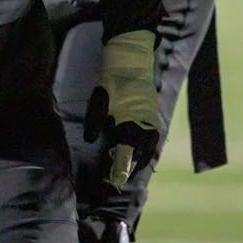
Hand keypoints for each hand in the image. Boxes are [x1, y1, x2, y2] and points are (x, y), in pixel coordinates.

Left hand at [84, 29, 160, 187]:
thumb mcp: (99, 99)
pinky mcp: (153, 116)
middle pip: (139, 157)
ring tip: (126, 172)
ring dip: (138, 162)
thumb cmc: (113, 78)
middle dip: (128, 171)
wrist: (132, 59)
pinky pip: (152, 141)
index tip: (109, 183)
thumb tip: (90, 140)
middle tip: (115, 182)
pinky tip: (137, 154)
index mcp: (131, 123)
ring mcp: (151, 121)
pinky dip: (146, 151)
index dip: (117, 171)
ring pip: (149, 150)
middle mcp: (145, 125)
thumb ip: (94, 121)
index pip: (125, 155)